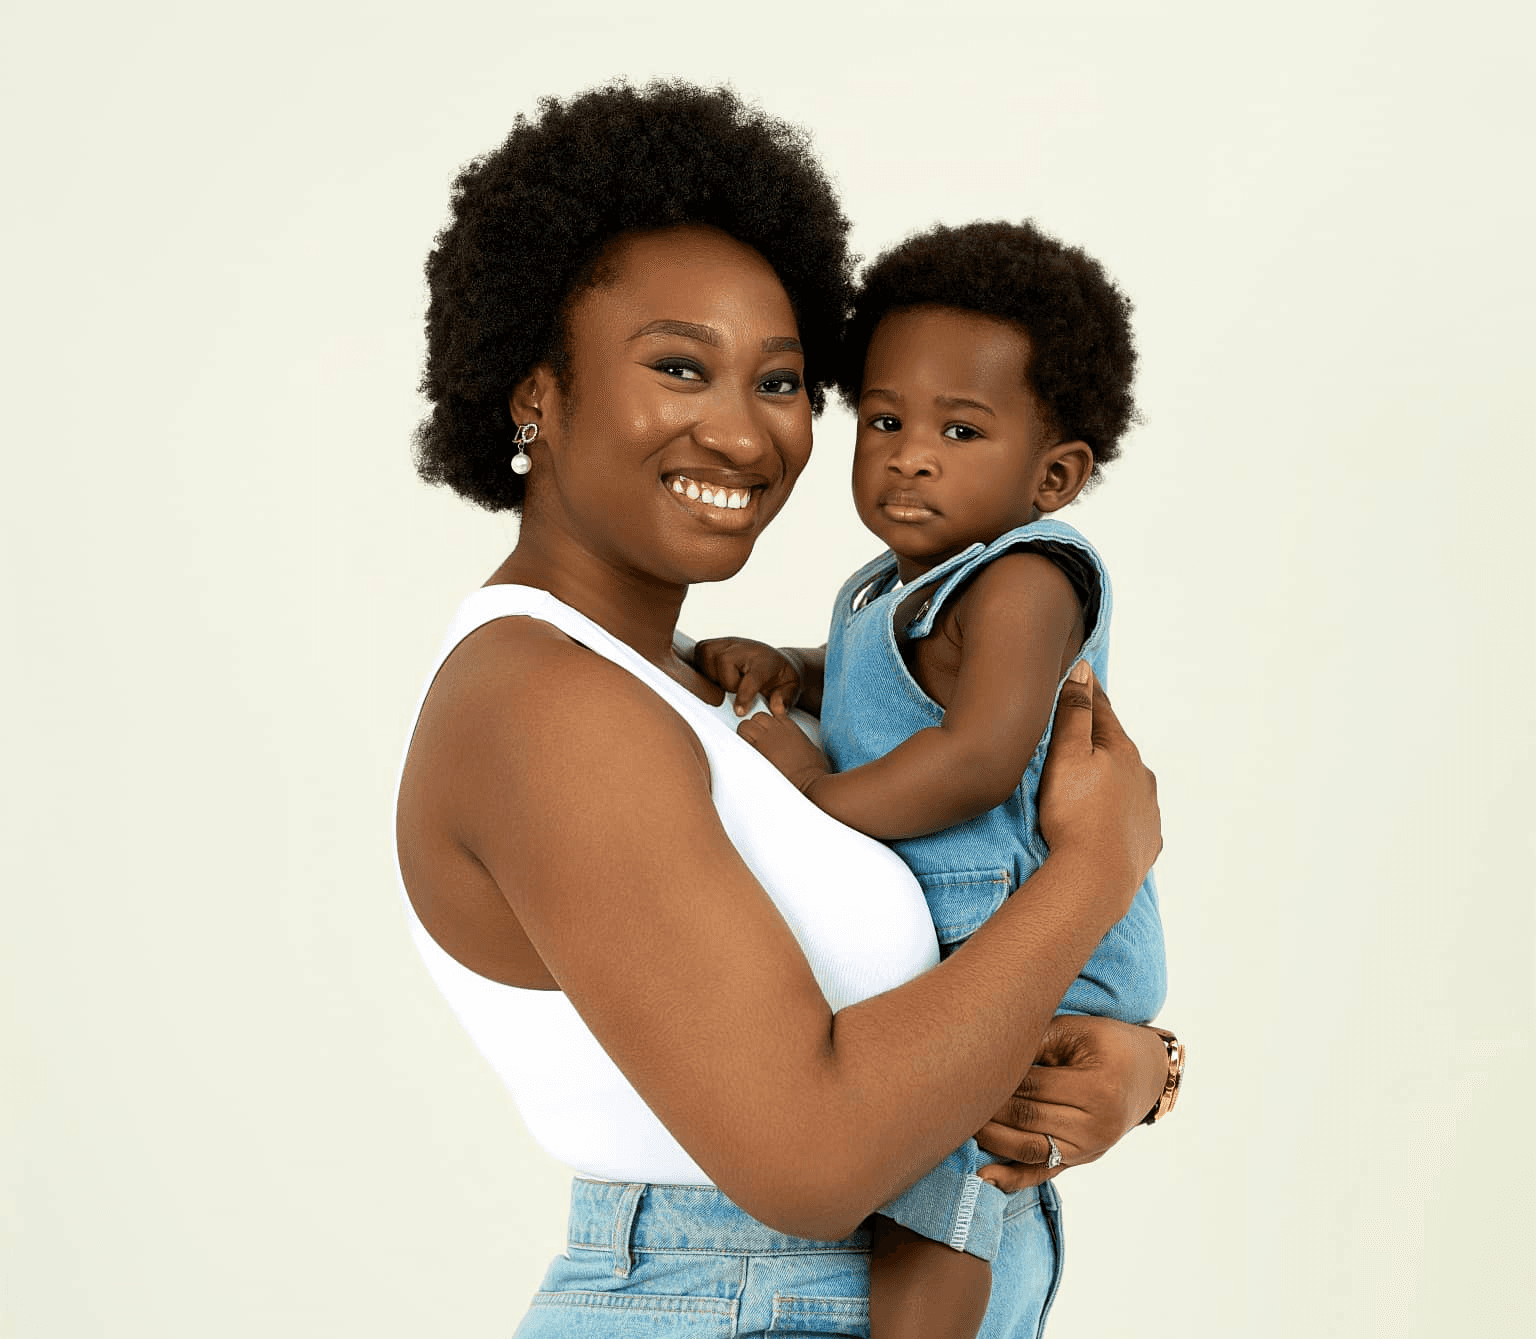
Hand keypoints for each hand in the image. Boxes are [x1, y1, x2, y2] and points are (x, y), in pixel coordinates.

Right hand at [694, 637, 803, 715]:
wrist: (773, 661)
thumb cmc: (779, 678)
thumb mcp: (791, 689)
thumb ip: (786, 699)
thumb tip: (776, 708)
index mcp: (765, 660)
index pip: (752, 678)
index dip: (744, 696)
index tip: (739, 711)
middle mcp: (744, 648)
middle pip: (724, 665)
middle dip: (728, 685)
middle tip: (737, 690)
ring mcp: (727, 643)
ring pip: (708, 659)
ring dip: (714, 676)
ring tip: (727, 682)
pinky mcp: (712, 644)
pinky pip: (698, 654)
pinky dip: (702, 667)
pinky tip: (715, 675)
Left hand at [738, 711, 830, 793]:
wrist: (808, 780)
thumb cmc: (813, 769)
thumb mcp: (810, 747)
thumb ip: (800, 740)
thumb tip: (798, 744)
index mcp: (790, 727)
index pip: (773, 712)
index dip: (768, 722)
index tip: (767, 731)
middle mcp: (777, 730)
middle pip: (757, 716)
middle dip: (755, 725)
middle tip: (756, 739)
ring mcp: (765, 740)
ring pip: (746, 725)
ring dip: (745, 733)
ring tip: (748, 745)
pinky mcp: (757, 752)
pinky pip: (741, 741)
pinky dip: (741, 745)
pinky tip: (744, 754)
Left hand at [973, 1015, 1170, 1190]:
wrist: (1147, 1074)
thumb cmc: (1108, 1044)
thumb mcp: (1076, 1032)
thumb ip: (1034, 1042)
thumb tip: (986, 1054)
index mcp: (1098, 1089)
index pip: (1033, 1086)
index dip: (997, 1080)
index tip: (964, 1073)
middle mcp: (1097, 1126)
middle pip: (1028, 1118)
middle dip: (988, 1109)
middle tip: (952, 1099)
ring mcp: (1090, 1149)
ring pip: (1030, 1148)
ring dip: (991, 1139)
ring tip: (958, 1125)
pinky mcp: (1082, 1161)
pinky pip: (1042, 1173)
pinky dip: (1011, 1178)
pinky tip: (982, 1176)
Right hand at [1038, 663, 1160, 912]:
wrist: (1095, 879)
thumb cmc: (1074, 815)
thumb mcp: (1066, 756)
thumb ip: (1074, 713)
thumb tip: (1085, 670)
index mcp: (1122, 750)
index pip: (1102, 711)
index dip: (1088, 694)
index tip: (1082, 677)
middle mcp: (1143, 776)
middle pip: (1117, 747)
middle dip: (1100, 737)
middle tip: (1079, 728)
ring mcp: (1148, 810)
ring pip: (1128, 782)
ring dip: (1111, 775)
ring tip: (1091, 779)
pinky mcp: (1147, 841)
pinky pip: (1133, 817)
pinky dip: (1119, 811)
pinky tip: (1108, 818)